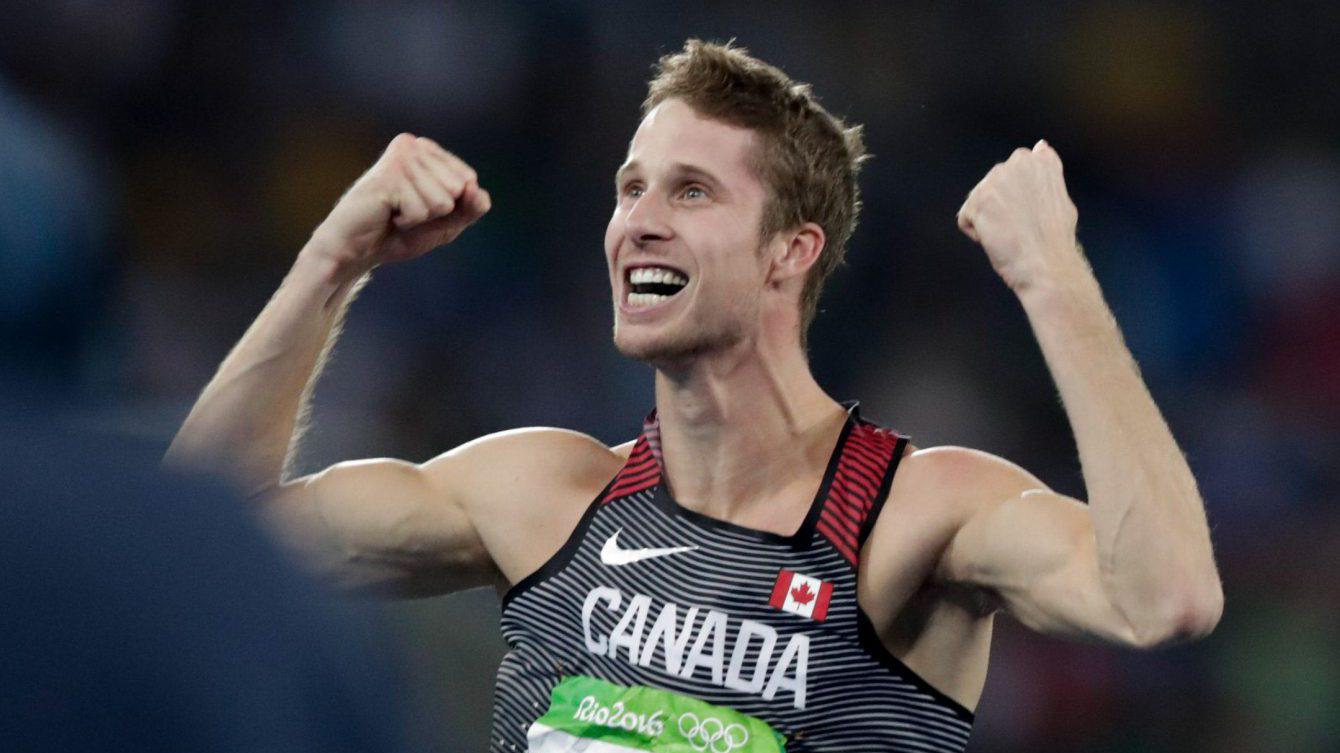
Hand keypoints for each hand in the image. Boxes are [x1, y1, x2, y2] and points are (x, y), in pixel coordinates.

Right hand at [307, 133, 491, 276]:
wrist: (358, 251)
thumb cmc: (400, 233)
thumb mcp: (448, 222)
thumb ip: (471, 207)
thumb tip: (476, 189)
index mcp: (426, 149)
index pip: (468, 179)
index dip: (452, 206)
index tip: (423, 207)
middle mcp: (412, 145)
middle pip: (459, 187)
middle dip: (437, 211)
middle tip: (406, 210)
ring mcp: (399, 158)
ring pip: (443, 201)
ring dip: (421, 217)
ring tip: (396, 212)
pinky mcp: (388, 176)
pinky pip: (422, 210)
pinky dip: (408, 221)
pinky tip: (387, 214)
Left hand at [957, 140, 1082, 292]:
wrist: (1047, 264)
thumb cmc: (1055, 239)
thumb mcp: (1059, 195)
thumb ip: (1045, 170)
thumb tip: (1041, 146)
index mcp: (1040, 159)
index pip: (1014, 170)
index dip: (1019, 199)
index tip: (1032, 215)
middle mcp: (1018, 161)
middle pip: (992, 186)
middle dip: (1000, 207)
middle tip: (1022, 226)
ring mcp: (997, 179)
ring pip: (978, 202)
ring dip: (989, 221)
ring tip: (1011, 233)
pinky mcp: (978, 199)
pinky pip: (966, 219)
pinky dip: (977, 234)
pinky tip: (998, 239)